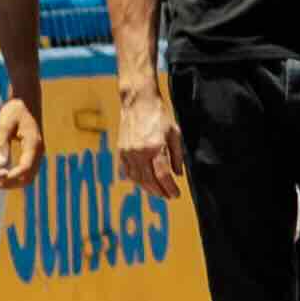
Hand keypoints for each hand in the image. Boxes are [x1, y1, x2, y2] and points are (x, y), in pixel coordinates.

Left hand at [0, 91, 44, 192]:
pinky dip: (16, 175)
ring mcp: (38, 152)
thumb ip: (2, 145)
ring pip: (29, 175)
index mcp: (33, 144)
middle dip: (12, 183)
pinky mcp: (33, 152)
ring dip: (14, 181)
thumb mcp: (4, 125)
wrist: (26, 100)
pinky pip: (27, 169)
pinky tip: (4, 172)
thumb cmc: (15, 110)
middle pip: (29, 176)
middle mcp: (39, 151)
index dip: (11, 177)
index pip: (25, 168)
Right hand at [115, 81, 181, 199]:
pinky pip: (128, 172)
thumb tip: (178, 174)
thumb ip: (177, 155)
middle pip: (149, 180)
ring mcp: (128, 152)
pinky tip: (145, 184)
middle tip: (169, 197)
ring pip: (137, 178)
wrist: (138, 103)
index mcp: (155, 147)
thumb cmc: (160, 116)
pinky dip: (137, 181)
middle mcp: (139, 152)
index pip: (162, 175)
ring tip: (159, 193)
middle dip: (160, 191)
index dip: (170, 188)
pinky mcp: (121, 151)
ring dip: (148, 189)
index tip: (176, 194)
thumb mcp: (175, 133)